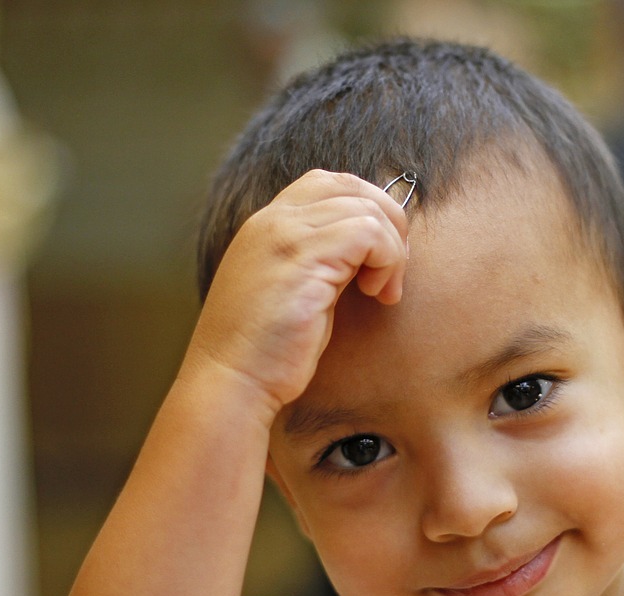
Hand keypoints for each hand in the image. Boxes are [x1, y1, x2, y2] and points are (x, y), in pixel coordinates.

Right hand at [185, 170, 408, 419]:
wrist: (231, 382)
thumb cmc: (265, 351)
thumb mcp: (292, 290)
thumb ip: (319, 259)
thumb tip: (368, 248)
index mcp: (266, 224)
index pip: (329, 184)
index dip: (367, 211)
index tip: (377, 260)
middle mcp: (273, 220)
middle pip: (352, 186)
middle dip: (388, 223)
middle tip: (391, 272)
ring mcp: (286, 236)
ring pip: (367, 208)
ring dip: (391, 250)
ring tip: (382, 291)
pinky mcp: (304, 260)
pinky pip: (368, 233)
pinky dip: (387, 261)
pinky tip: (376, 294)